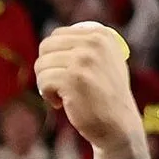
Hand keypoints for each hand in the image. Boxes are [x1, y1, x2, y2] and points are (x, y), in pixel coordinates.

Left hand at [35, 23, 143, 150]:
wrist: (117, 123)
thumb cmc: (105, 95)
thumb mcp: (105, 61)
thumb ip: (86, 46)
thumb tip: (53, 38)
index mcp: (101, 35)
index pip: (57, 35)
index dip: (52, 55)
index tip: (62, 72)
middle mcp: (94, 43)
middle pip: (46, 47)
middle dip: (45, 67)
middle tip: (56, 84)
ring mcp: (83, 60)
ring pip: (41, 65)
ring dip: (45, 83)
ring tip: (60, 94)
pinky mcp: (73, 79)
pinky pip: (43, 81)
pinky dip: (47, 95)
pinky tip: (60, 103)